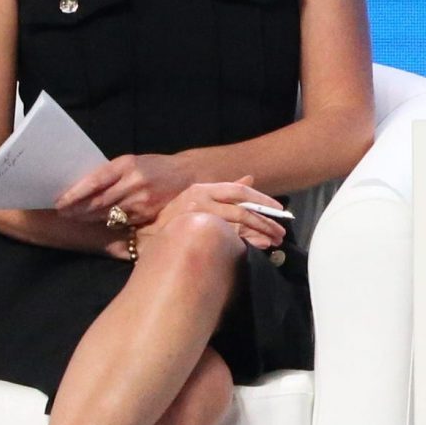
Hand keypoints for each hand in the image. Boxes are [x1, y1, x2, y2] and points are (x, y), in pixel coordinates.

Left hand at [58, 152, 194, 226]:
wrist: (188, 175)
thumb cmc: (154, 167)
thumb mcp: (131, 162)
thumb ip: (110, 173)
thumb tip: (80, 188)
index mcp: (127, 165)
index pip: (95, 181)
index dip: (74, 193)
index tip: (59, 201)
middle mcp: (135, 183)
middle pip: (98, 201)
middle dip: (77, 209)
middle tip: (62, 212)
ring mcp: (142, 200)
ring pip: (107, 214)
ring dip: (88, 217)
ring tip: (75, 217)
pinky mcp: (148, 214)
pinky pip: (121, 221)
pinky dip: (107, 221)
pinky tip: (98, 220)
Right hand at [154, 174, 287, 250]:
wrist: (144, 238)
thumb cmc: (172, 220)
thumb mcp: (197, 200)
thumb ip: (224, 191)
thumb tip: (250, 178)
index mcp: (202, 189)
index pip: (239, 191)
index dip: (262, 199)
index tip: (280, 210)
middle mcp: (200, 199)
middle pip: (243, 208)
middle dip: (266, 220)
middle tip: (282, 231)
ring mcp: (197, 216)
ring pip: (239, 223)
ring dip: (261, 232)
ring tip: (275, 241)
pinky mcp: (196, 233)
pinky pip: (230, 237)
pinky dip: (248, 241)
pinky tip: (260, 246)